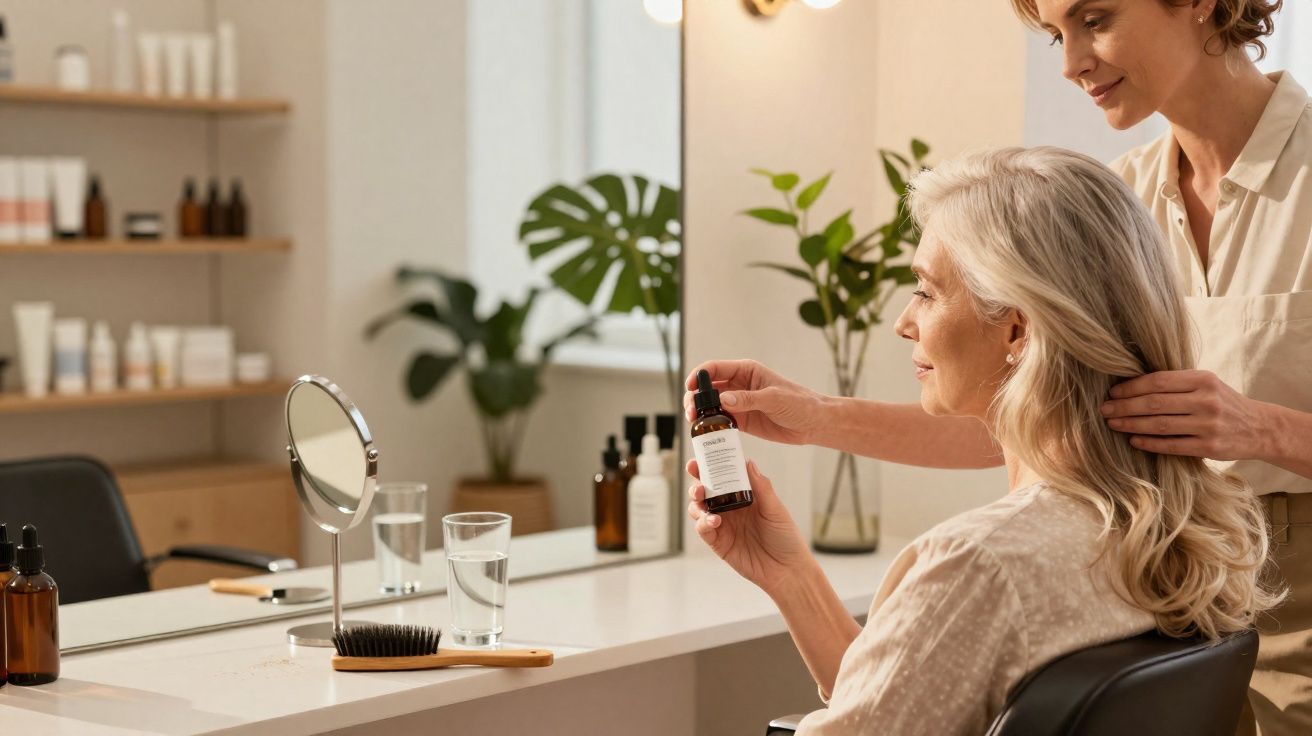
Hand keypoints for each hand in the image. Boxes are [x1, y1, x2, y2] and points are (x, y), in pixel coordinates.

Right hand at [683, 360, 824, 444]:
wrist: (813, 423)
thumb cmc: (799, 403)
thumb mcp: (774, 398)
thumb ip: (748, 399)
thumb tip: (723, 399)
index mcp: (746, 371)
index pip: (715, 369)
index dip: (698, 376)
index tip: (690, 387)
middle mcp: (739, 385)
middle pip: (708, 388)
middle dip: (695, 398)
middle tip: (691, 413)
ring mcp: (738, 403)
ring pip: (711, 405)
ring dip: (700, 413)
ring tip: (694, 424)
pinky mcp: (741, 420)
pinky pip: (720, 421)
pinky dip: (710, 426)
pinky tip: (705, 434)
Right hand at [686, 458, 811, 595]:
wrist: (786, 570)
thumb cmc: (785, 537)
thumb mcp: (775, 509)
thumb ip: (761, 487)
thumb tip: (748, 462)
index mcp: (743, 496)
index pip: (722, 477)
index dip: (708, 468)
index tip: (699, 460)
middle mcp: (730, 509)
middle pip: (705, 492)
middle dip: (696, 484)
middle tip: (698, 484)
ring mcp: (722, 525)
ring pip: (698, 509)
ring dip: (696, 503)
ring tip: (703, 502)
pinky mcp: (718, 543)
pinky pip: (703, 529)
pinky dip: (703, 522)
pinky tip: (713, 521)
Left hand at [1101, 369, 1270, 460]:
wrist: (1260, 428)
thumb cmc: (1222, 403)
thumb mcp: (1206, 384)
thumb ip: (1176, 383)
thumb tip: (1131, 384)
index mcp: (1202, 379)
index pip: (1158, 381)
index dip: (1131, 387)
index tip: (1113, 392)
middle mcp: (1206, 400)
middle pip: (1154, 403)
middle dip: (1124, 406)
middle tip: (1104, 409)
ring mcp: (1208, 425)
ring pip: (1159, 425)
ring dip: (1131, 425)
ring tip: (1113, 424)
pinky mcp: (1209, 447)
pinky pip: (1171, 445)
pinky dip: (1149, 443)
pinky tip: (1133, 440)